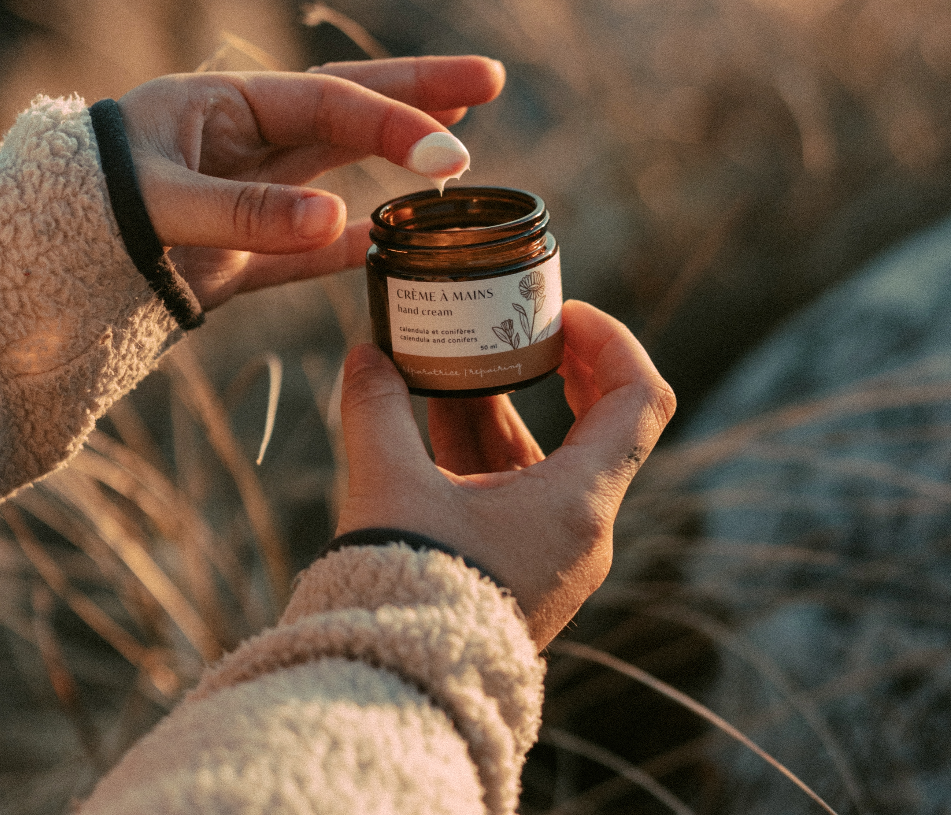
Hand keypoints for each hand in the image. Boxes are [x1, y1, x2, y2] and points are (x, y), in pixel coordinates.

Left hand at [116, 56, 504, 308]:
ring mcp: (258, 195)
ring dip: (398, 150)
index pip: (331, 105)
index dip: (392, 122)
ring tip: (458, 139)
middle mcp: (252, 142)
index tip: (448, 150)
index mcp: (229, 109)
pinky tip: (399, 241)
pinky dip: (358, 245)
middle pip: (351, 108)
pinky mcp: (252, 250)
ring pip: (343, 166)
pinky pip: (317, 247)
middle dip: (419, 91)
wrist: (47, 260)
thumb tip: (339, 225)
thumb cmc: (90, 207)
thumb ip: (244, 212)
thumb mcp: (158, 201)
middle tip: (488, 78)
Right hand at [336, 300, 675, 649]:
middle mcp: (583, 530)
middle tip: (520, 326)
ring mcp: (558, 554)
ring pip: (549, 459)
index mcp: (578, 504)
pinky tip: (443, 418)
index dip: (611, 341)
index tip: (563, 313)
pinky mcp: (526, 570)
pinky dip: (490, 451)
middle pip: (599, 424)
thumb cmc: (402, 588)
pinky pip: (523, 492)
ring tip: (456, 363)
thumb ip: (377, 409)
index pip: (639, 399)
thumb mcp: (390, 485)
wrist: (394, 690)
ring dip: (507, 408)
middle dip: (558, 366)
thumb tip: (364, 355)